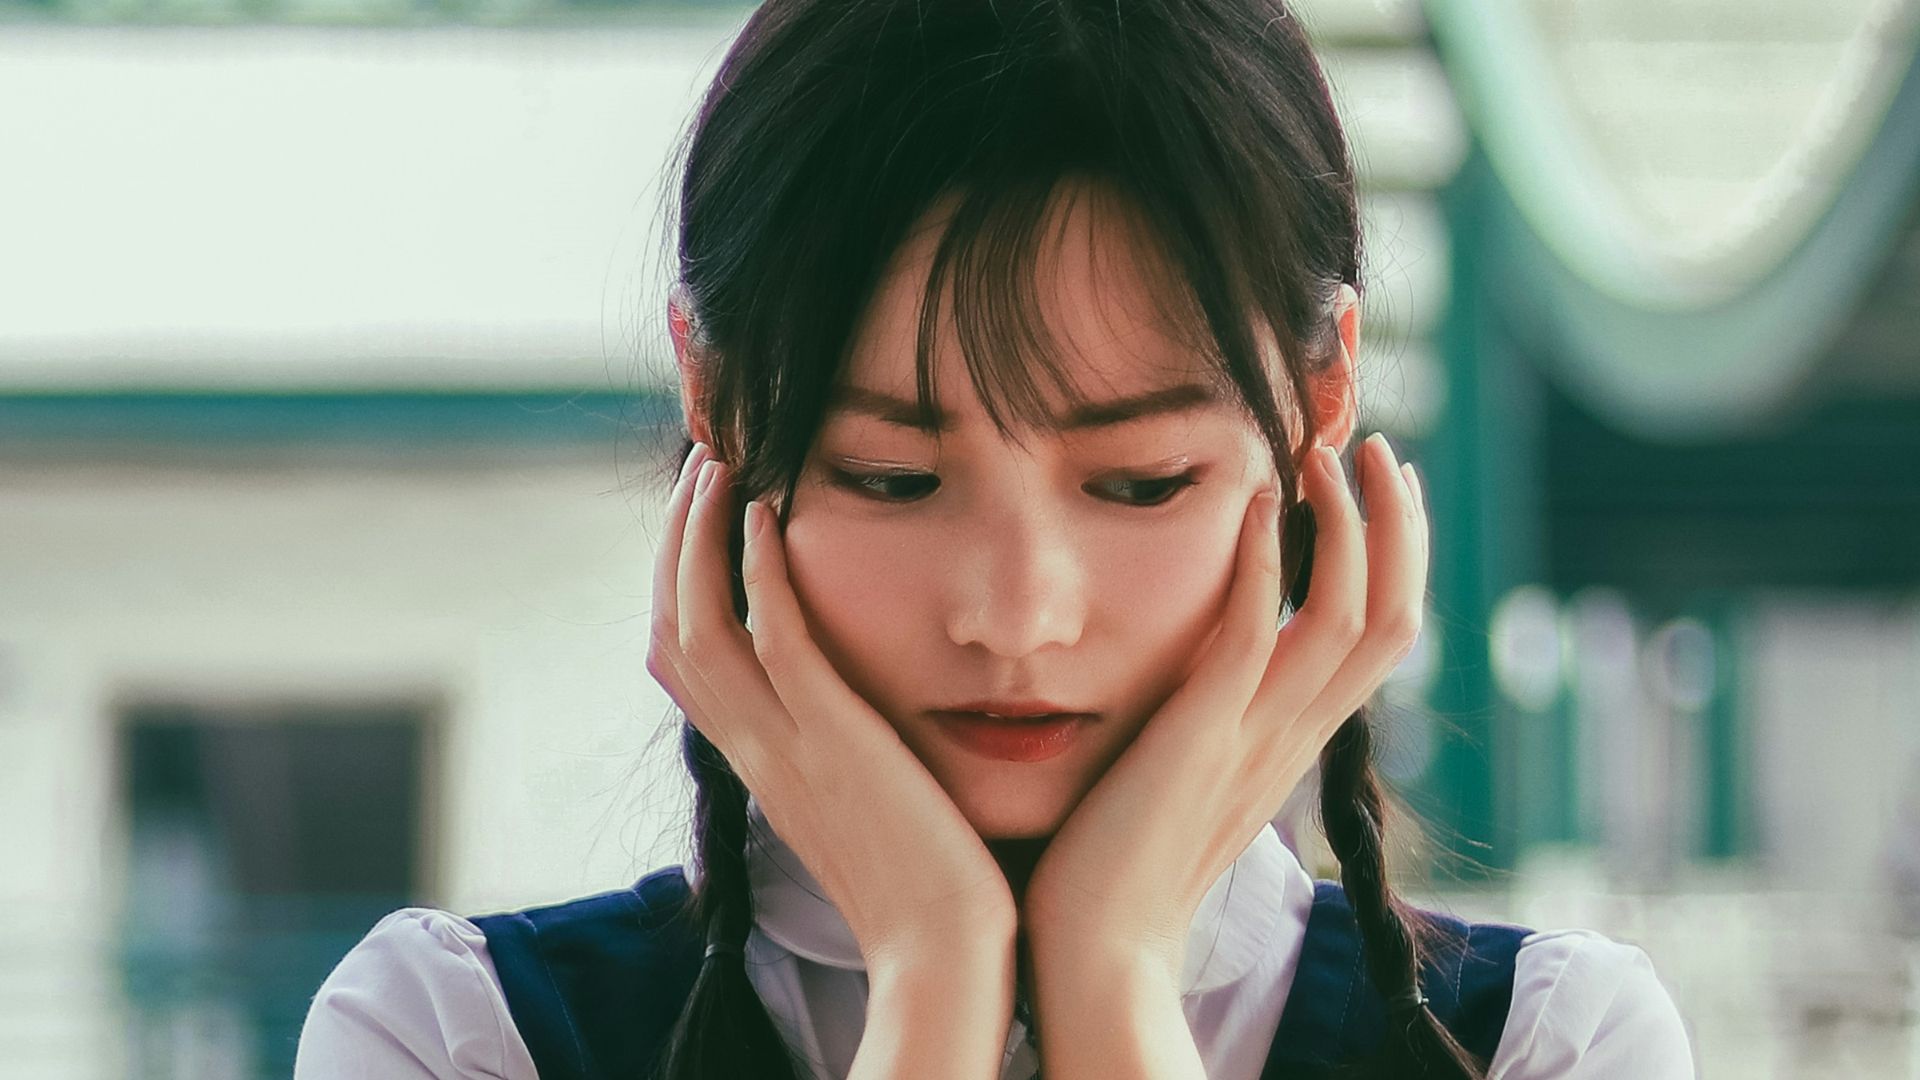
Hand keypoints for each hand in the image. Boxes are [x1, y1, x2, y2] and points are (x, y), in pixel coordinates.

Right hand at [647, 443, 1017, 973]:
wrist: (944, 952)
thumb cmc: (929, 883)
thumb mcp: (863, 803)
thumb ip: (845, 749)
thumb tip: (859, 705)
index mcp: (761, 764)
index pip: (682, 660)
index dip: (678, 580)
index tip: (704, 514)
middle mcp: (755, 750)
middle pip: (669, 627)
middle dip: (674, 541)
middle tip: (703, 465)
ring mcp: (785, 745)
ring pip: (700, 623)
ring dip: (701, 536)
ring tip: (724, 464)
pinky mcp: (833, 739)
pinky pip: (772, 638)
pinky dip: (757, 571)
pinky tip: (767, 512)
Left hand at [1021, 433, 1429, 983]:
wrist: (1096, 949)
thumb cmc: (1120, 860)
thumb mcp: (1189, 771)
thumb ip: (1214, 716)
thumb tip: (1210, 656)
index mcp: (1294, 742)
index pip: (1383, 636)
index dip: (1398, 556)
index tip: (1381, 486)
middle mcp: (1293, 736)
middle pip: (1395, 617)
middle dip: (1397, 524)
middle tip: (1375, 447)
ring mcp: (1255, 737)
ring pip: (1349, 618)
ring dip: (1347, 524)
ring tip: (1325, 452)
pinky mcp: (1202, 737)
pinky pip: (1256, 637)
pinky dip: (1264, 563)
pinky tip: (1256, 500)